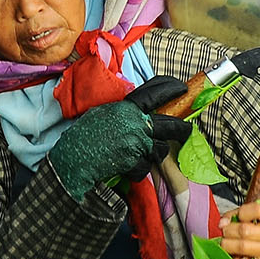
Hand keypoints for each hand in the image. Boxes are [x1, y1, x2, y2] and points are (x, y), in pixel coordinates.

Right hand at [48, 76, 192, 198]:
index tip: (182, 88)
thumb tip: (138, 111)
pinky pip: (145, 167)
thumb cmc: (83, 135)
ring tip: (142, 155)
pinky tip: (126, 168)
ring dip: (154, 154)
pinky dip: (137, 170)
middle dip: (182, 129)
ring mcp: (137, 143)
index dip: (171, 88)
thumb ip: (122, 111)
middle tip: (186, 130)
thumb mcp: (102, 113)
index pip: (155, 92)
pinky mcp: (135, 162)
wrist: (73, 157)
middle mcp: (136, 123)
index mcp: (127, 108)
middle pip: (171, 125)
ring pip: (161, 150)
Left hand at [218, 202, 259, 258]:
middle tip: (225, 234)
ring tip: (227, 246)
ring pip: (244, 247)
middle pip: (245, 230)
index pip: (257, 210)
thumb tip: (223, 223)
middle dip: (228, 232)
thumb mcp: (258, 220)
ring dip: (229, 246)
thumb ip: (237, 216)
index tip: (237, 217)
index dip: (241, 213)